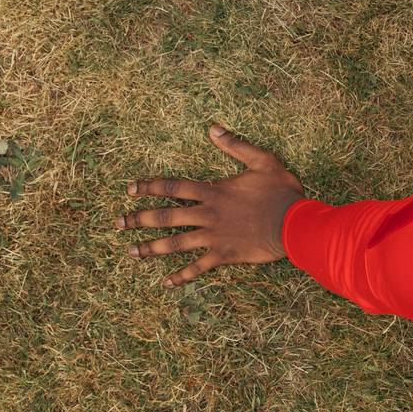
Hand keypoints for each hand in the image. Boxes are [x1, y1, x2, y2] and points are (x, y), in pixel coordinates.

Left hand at [117, 124, 304, 286]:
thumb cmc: (280, 192)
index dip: (149, 186)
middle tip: (118, 223)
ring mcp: (213, 236)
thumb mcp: (262, 160)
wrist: (294, 224)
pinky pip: (197, 268)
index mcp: (213, 191)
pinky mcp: (223, 255)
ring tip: (131, 252)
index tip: (130, 189)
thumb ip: (236, 145)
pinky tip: (166, 283)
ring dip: (150, 248)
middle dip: (139, 219)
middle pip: (165, 216)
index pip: (173, 186)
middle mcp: (207, 214)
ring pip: (174, 243)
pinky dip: (181, 276)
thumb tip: (213, 128)